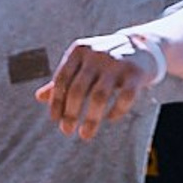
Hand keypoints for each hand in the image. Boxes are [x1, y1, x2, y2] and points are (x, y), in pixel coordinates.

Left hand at [37, 31, 162, 140]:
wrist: (144, 47)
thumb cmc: (106, 60)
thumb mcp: (84, 64)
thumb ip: (64, 79)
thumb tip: (39, 97)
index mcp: (80, 50)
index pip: (62, 79)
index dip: (56, 101)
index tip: (55, 120)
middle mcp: (97, 54)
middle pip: (78, 89)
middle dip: (71, 113)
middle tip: (67, 131)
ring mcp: (117, 63)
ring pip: (99, 96)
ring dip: (90, 119)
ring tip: (85, 135)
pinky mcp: (136, 73)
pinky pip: (124, 98)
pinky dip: (116, 112)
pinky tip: (110, 119)